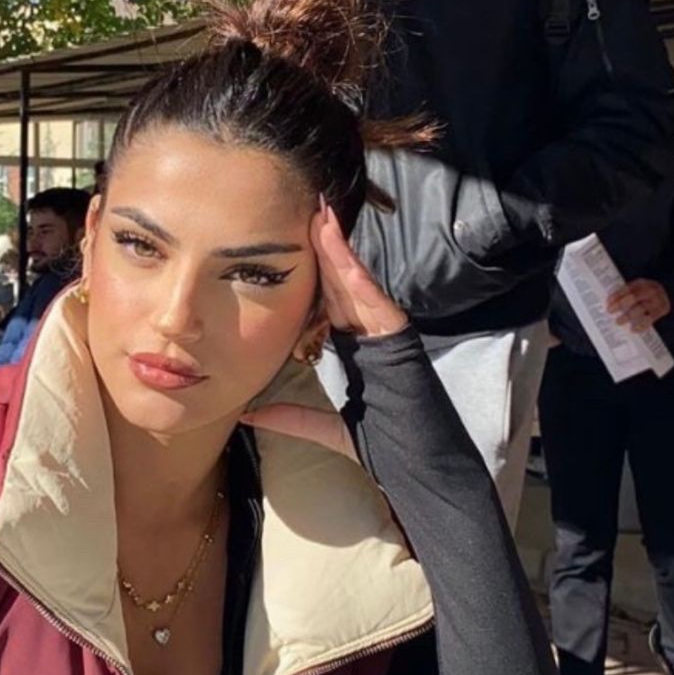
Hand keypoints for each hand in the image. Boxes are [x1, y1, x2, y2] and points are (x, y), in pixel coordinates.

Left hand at [240, 206, 405, 455]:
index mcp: (358, 350)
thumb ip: (290, 418)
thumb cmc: (384, 446)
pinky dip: (357, 276)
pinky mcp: (398, 340)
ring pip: (358, 284)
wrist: (424, 467)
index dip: (314, 272)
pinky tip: (340, 251)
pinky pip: (375, 301)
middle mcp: (372, 336)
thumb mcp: (326, 429)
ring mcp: (386, 335)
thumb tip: (249, 413)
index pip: (331, 302)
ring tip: (321, 214)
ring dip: (340, 250)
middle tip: (308, 207)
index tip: (292, 242)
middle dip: (326, 246)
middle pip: (344, 283)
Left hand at [309, 200, 407, 339]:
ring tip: (330, 227)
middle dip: (327, 232)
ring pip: (351, 271)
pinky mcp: (387, 314)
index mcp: (339, 286)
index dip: (317, 235)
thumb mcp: (332, 309)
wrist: (385, 356)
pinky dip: (363, 286)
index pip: (326, 258)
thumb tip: (297, 271)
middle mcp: (354, 287)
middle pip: (337, 258)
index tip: (310, 210)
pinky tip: (354, 274)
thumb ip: (321, 290)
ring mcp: (371, 298)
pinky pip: (371, 300)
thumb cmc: (358, 328)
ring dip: (340, 250)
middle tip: (320, 205)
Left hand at [607, 278, 670, 332]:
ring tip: (619, 321)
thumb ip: (628, 294)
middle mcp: (651, 290)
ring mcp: (658, 300)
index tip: (608, 302)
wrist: (671, 295)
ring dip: (628, 316)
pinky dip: (641, 325)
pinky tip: (633, 329)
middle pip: (634, 297)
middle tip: (610, 312)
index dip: (617, 295)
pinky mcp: (663, 310)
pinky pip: (650, 318)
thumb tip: (610, 304)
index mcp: (643, 283)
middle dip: (620, 304)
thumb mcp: (639, 289)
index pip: (628, 288)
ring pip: (641, 308)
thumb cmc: (647, 295)